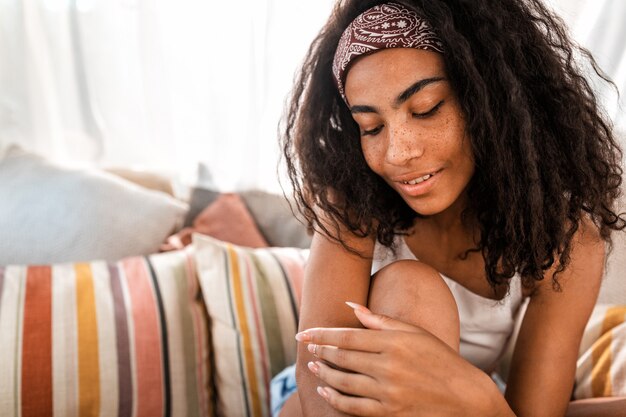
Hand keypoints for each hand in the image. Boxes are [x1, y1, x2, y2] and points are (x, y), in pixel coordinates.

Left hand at [295, 302, 500, 416]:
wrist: (465, 397)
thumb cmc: (439, 358)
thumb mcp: (414, 332)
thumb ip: (379, 320)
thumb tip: (350, 305)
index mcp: (394, 342)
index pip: (348, 336)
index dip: (322, 334)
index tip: (305, 332)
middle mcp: (389, 366)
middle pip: (342, 357)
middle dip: (321, 350)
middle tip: (308, 345)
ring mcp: (388, 392)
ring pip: (343, 382)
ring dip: (324, 374)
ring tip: (314, 366)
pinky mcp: (389, 413)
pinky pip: (353, 407)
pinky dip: (334, 399)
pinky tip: (325, 391)